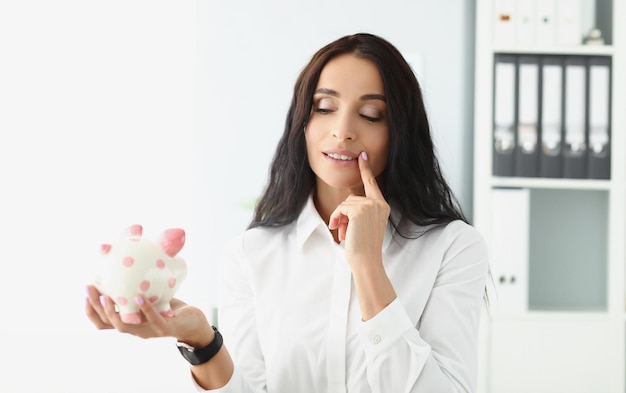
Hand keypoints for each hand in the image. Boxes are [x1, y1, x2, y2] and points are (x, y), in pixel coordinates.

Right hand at [85, 285, 212, 345]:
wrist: (193, 322)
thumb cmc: (169, 306)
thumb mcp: (151, 294)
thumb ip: (139, 284)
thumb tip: (129, 255)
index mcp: (130, 322)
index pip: (103, 322)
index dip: (91, 311)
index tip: (85, 293)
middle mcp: (136, 329)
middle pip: (108, 323)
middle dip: (95, 307)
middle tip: (89, 288)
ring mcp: (149, 331)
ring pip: (125, 326)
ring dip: (112, 312)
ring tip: (105, 296)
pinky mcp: (165, 329)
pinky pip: (153, 320)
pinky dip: (145, 310)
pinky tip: (139, 297)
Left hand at [328, 151, 389, 265]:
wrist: (367, 261)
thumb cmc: (364, 247)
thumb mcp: (364, 225)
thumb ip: (360, 210)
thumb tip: (348, 202)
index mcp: (382, 206)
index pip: (372, 184)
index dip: (366, 169)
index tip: (362, 156)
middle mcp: (379, 203)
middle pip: (352, 198)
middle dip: (344, 214)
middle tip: (344, 230)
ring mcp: (370, 205)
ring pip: (345, 203)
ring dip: (340, 218)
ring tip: (344, 233)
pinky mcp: (360, 210)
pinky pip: (341, 208)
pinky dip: (337, 219)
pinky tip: (341, 231)